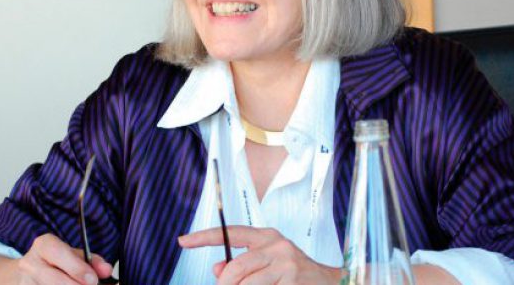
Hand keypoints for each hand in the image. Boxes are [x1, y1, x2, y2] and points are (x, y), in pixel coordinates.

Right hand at [15, 233, 113, 284]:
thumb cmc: (57, 262)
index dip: (76, 268)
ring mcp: (26, 281)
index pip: (58, 253)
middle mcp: (29, 263)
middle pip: (53, 278)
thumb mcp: (74, 255)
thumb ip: (91, 261)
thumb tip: (106, 270)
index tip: (92, 279)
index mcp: (43, 245)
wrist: (28, 274)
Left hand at [179, 226, 341, 284]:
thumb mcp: (268, 262)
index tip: (183, 241)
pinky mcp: (292, 282)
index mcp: (266, 236)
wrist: (330, 283)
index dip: (205, 237)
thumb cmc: (293, 273)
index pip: (231, 233)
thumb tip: (217, 270)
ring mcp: (286, 264)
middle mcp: (276, 245)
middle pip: (235, 268)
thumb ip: (242, 264)